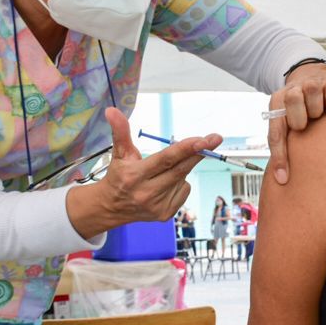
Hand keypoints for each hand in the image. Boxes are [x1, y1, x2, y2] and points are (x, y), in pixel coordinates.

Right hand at [66, 108, 221, 238]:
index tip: (203, 140)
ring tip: (163, 172)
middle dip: (199, 153)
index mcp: (134, 175)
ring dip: (181, 169)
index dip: (185, 149)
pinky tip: (165, 184)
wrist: (111, 207)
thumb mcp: (119, 153)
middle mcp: (146, 192)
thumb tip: (112, 110)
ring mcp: (157, 205)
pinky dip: (180, 184)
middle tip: (214, 138)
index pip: (165, 159)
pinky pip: (184, 191)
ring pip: (183, 179)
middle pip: (180, 169)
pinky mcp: (165, 214)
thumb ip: (120, 131)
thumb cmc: (119, 176)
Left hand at [267, 62, 325, 183]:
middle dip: (301, 117)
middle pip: (293, 100)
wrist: (313, 77)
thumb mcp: (287, 122)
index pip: (275, 132)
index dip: (280, 157)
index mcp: (276, 103)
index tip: (283, 178)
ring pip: (313, 92)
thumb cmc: (299, 109)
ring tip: (320, 114)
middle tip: (306, 124)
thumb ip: (283, 143)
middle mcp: (292, 90)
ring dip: (318, 109)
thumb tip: (282, 178)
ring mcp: (311, 83)